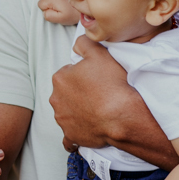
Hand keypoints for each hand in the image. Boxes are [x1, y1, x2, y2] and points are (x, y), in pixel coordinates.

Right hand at [38, 0, 80, 25]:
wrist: (88, 5)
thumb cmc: (75, 13)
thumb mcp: (60, 19)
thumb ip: (48, 15)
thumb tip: (44, 11)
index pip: (40, 4)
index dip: (47, 10)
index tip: (56, 12)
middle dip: (52, 4)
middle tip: (62, 9)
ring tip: (66, 4)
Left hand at [50, 36, 137, 152]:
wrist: (122, 117)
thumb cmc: (112, 85)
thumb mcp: (100, 53)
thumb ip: (84, 43)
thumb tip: (77, 44)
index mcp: (60, 78)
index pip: (68, 72)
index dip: (83, 73)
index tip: (95, 77)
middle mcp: (56, 99)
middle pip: (66, 92)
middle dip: (78, 92)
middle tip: (98, 93)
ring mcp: (62, 119)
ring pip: (67, 112)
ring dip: (78, 111)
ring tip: (97, 110)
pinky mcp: (71, 135)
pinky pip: (69, 136)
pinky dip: (75, 133)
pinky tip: (83, 131)